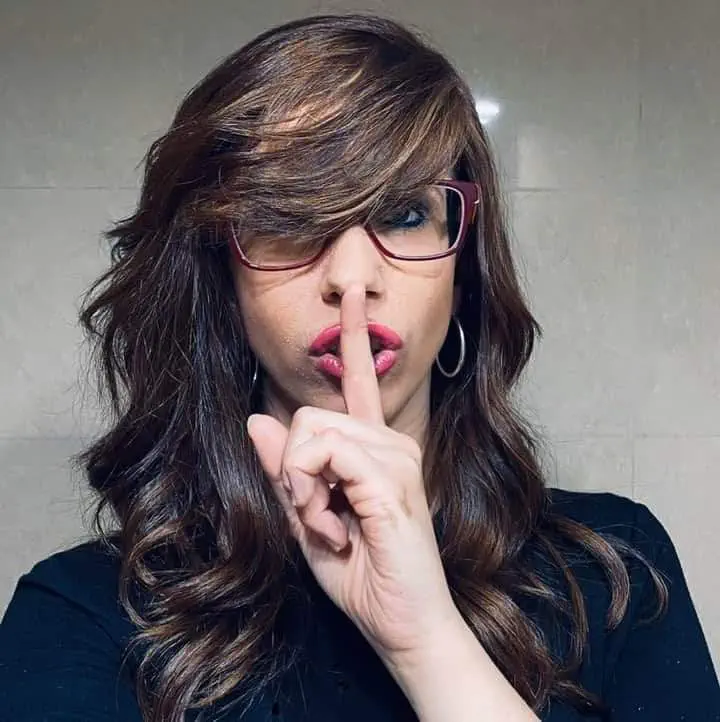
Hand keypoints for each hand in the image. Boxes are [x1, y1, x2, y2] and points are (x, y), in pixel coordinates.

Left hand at [246, 286, 458, 660]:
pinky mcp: (391, 480)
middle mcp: (391, 443)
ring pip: (313, 431)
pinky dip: (311, 494)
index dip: (353, 336)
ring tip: (330, 527)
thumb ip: (285, 470)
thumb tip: (257, 420)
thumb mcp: (307, 520)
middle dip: (293, 471)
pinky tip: (334, 527)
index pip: (359, 381)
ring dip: (301, 487)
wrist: (403, 627)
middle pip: (310, 415)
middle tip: (315, 516)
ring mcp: (396, 458)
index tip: (352, 293)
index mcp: (374, 449)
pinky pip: (325, 455)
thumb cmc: (363, 576)